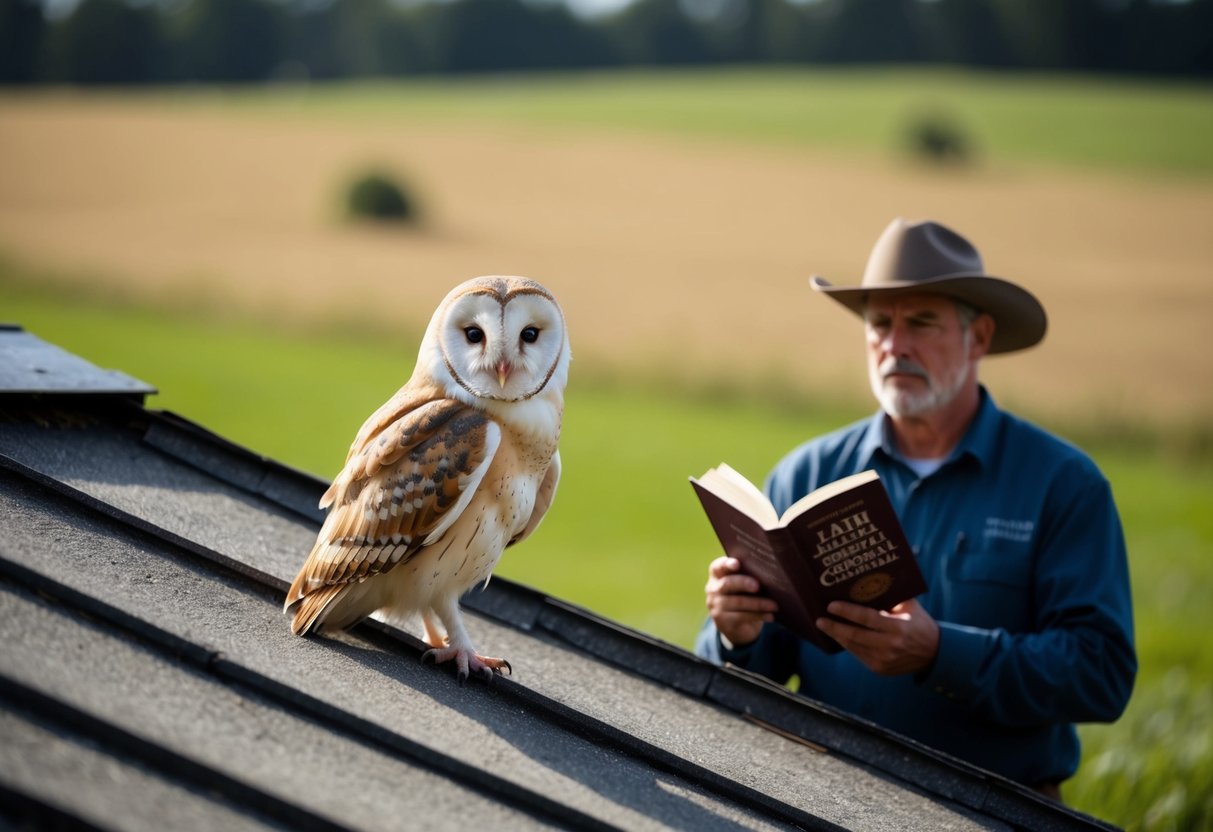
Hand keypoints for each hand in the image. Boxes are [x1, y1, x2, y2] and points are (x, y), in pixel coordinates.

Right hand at [705, 556, 777, 647]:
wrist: (736, 625)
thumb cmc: (744, 596)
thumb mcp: (745, 585)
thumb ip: (751, 576)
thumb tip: (771, 574)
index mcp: (718, 575)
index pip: (718, 566)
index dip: (727, 564)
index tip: (737, 564)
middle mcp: (714, 589)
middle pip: (727, 583)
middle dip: (743, 583)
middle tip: (758, 586)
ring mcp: (716, 606)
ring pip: (738, 602)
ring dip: (758, 603)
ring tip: (774, 605)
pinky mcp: (723, 622)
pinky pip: (742, 617)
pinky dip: (759, 615)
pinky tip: (770, 616)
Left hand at [816, 598, 939, 675]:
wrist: (934, 653)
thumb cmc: (918, 623)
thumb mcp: (909, 606)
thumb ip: (891, 595)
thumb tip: (868, 578)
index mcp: (898, 627)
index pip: (867, 618)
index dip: (847, 612)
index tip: (831, 606)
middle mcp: (890, 645)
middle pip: (855, 635)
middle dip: (835, 627)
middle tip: (819, 620)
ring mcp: (884, 660)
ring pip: (854, 647)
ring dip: (838, 636)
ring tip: (824, 627)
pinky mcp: (880, 669)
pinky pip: (858, 656)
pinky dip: (848, 645)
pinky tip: (839, 636)